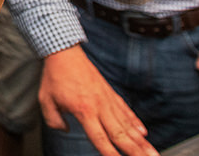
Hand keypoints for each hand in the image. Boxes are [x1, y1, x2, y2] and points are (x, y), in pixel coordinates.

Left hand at [40, 46, 157, 155]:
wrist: (65, 52)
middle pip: (121, 135)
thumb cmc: (55, 76)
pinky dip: (135, 123)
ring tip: (153, 153)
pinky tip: (143, 133)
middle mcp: (100, 106)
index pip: (99, 138)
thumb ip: (54, 120)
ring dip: (141, 142)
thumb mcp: (45, 100)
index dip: (110, 153)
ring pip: (127, 125)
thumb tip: (64, 130)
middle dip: (136, 151)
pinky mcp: (110, 93)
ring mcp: (107, 100)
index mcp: (83, 110)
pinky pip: (126, 111)